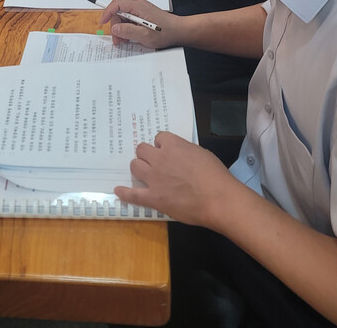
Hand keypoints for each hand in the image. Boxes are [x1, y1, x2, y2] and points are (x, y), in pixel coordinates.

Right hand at [99, 0, 183, 48]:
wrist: (179, 31)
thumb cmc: (165, 32)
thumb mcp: (144, 35)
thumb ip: (128, 31)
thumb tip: (114, 28)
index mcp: (138, 6)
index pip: (117, 4)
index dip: (107, 12)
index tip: (102, 22)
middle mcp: (138, 5)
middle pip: (119, 12)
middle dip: (115, 26)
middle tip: (117, 40)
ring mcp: (141, 10)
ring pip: (124, 17)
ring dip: (121, 29)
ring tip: (124, 41)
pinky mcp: (143, 15)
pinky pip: (130, 19)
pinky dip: (127, 28)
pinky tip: (131, 37)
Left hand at [114, 132, 238, 228]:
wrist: (218, 199)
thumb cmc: (215, 175)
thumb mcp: (201, 153)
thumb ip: (185, 151)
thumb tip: (179, 155)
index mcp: (173, 145)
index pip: (158, 137)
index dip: (161, 145)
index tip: (166, 151)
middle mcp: (159, 158)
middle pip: (142, 149)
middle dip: (147, 154)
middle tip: (154, 162)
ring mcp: (154, 178)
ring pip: (135, 165)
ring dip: (139, 167)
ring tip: (144, 173)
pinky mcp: (153, 197)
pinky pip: (133, 194)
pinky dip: (124, 193)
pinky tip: (118, 191)